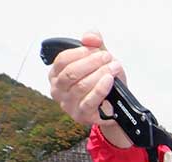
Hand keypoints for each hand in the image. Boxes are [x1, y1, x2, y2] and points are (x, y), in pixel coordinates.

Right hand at [48, 31, 131, 147]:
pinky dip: (101, 88)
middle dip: (91, 62)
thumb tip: (91, 36)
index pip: (62, 60)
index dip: (80, 52)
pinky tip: (109, 80)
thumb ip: (94, 44)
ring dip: (100, 73)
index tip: (96, 48)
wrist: (115, 106)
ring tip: (113, 67)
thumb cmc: (103, 82)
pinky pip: (90, 101)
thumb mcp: (99, 61)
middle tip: (107, 57)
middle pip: (71, 72)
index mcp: (56, 75)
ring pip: (81, 86)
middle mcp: (58, 90)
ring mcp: (68, 104)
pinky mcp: (82, 115)